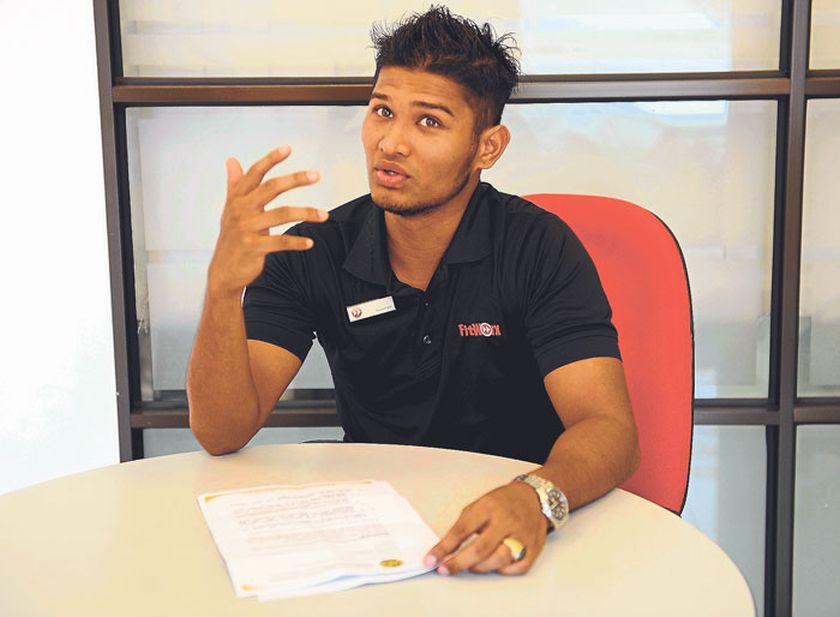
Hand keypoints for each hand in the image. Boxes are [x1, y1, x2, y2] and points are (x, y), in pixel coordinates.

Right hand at [207, 145, 327, 295]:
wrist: (224, 271)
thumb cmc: (231, 237)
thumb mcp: (230, 209)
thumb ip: (234, 184)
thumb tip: (231, 160)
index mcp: (237, 198)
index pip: (254, 173)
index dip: (271, 159)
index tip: (288, 148)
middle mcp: (241, 210)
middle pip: (271, 188)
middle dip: (295, 180)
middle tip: (316, 175)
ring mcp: (246, 229)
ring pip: (281, 214)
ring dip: (306, 213)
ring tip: (325, 215)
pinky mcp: (253, 248)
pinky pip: (280, 242)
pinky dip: (297, 242)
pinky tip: (310, 242)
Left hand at [425, 482, 547, 575]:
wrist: (533, 497)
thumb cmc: (502, 502)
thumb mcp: (478, 506)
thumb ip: (463, 527)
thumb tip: (445, 550)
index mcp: (488, 507)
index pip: (462, 530)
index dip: (444, 547)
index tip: (431, 559)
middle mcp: (506, 521)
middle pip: (480, 549)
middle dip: (459, 563)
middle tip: (445, 569)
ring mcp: (522, 535)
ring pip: (499, 560)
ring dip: (480, 568)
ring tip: (470, 566)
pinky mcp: (534, 548)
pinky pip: (517, 568)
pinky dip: (503, 571)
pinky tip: (495, 565)